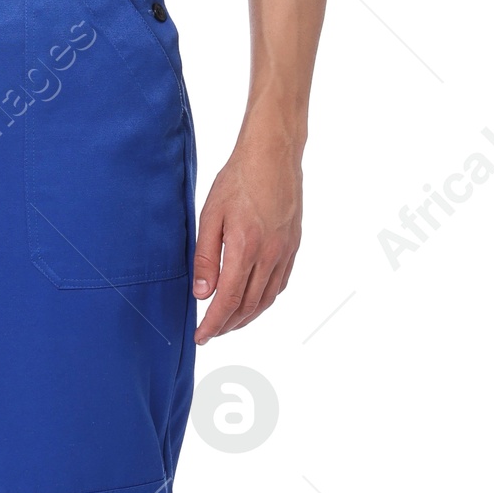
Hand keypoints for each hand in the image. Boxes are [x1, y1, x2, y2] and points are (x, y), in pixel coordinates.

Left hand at [192, 132, 301, 340]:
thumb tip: (202, 294)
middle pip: (249, 306)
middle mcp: (270, 255)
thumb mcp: (210, 216)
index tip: (201, 337)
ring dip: (246, 317)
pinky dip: (264, 300)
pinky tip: (252, 302)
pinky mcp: (293, 246)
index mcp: (246, 248)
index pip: (229, 300)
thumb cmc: (237, 180)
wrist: (273, 155)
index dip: (213, 323)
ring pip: (267, 299)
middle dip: (227, 325)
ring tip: (228, 324)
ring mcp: (285, 252)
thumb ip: (205, 257)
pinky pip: (280, 284)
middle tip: (210, 333)